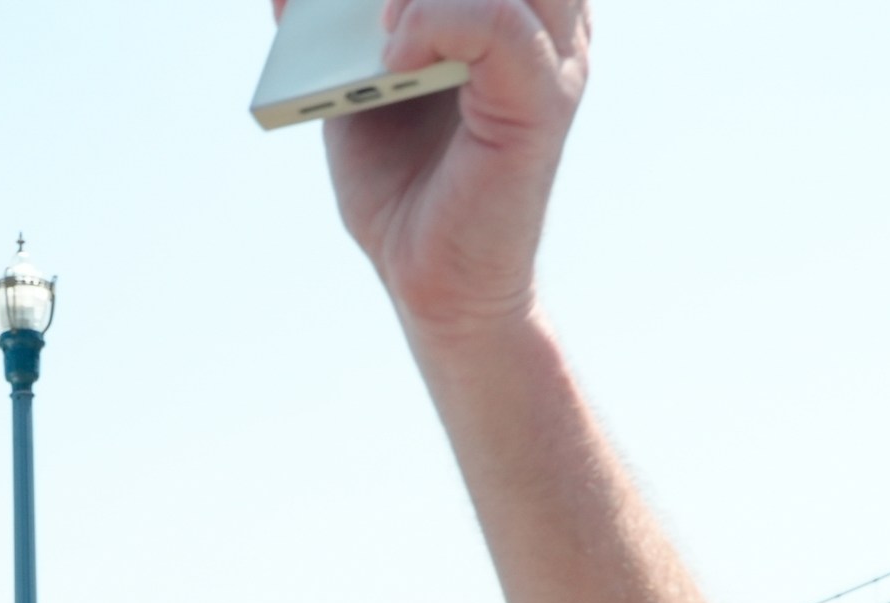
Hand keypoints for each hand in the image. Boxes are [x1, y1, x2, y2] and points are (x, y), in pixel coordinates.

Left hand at [306, 0, 590, 338]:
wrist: (428, 286)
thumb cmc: (401, 190)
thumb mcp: (353, 85)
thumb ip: (336, 28)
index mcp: (513, 4)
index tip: (381, 1)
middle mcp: (548, 17)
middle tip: (376, 6)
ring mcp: (553, 54)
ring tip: (382, 23)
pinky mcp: (541, 102)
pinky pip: (497, 20)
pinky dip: (433, 21)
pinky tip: (393, 55)